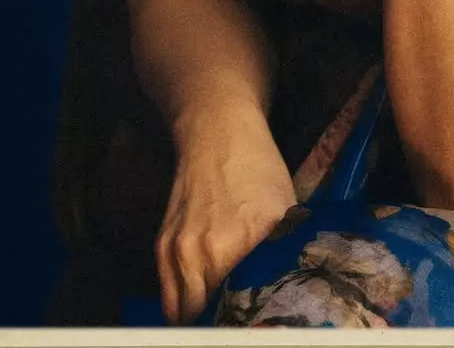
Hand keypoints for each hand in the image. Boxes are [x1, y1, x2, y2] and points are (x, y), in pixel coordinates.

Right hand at [156, 105, 296, 324]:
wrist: (217, 133)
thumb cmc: (257, 168)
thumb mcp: (286, 210)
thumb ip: (282, 254)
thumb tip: (291, 289)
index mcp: (242, 242)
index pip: (241, 307)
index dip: (247, 319)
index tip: (256, 320)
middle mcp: (204, 251)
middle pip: (208, 316)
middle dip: (224, 320)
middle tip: (240, 319)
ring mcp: (178, 251)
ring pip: (184, 314)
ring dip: (202, 318)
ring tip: (222, 316)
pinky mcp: (162, 247)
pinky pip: (169, 296)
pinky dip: (184, 305)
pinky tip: (203, 302)